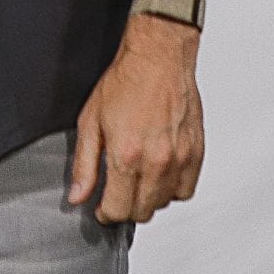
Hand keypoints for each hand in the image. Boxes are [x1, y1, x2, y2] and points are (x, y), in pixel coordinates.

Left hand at [68, 14, 203, 223]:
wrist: (158, 59)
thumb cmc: (125, 83)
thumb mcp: (90, 122)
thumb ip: (83, 164)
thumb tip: (77, 195)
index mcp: (127, 156)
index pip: (118, 209)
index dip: (105, 214)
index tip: (101, 209)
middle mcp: (156, 162)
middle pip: (142, 212)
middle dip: (125, 208)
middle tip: (117, 192)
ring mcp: (180, 159)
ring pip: (164, 203)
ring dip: (148, 199)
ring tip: (137, 179)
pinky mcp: (196, 154)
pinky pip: (186, 190)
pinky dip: (172, 189)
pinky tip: (159, 174)